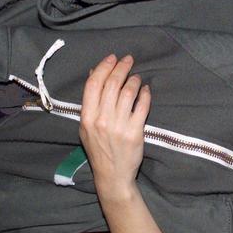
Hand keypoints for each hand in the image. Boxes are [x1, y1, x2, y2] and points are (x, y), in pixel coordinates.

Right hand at [79, 54, 150, 201]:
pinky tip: (146, 90)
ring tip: (136, 77)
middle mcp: (101, 120)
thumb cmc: (99, 149)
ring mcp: (119, 126)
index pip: (93, 85)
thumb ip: (90, 102)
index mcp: (87, 117)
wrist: (112, 175)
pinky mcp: (135, 132)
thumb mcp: (87, 126)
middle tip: (128, 60)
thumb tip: (93, 73)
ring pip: (127, 93)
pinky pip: (142, 106)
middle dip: (121, 68)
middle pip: (111, 85)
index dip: (103, 67)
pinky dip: (145, 94)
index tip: (112, 58)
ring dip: (134, 80)